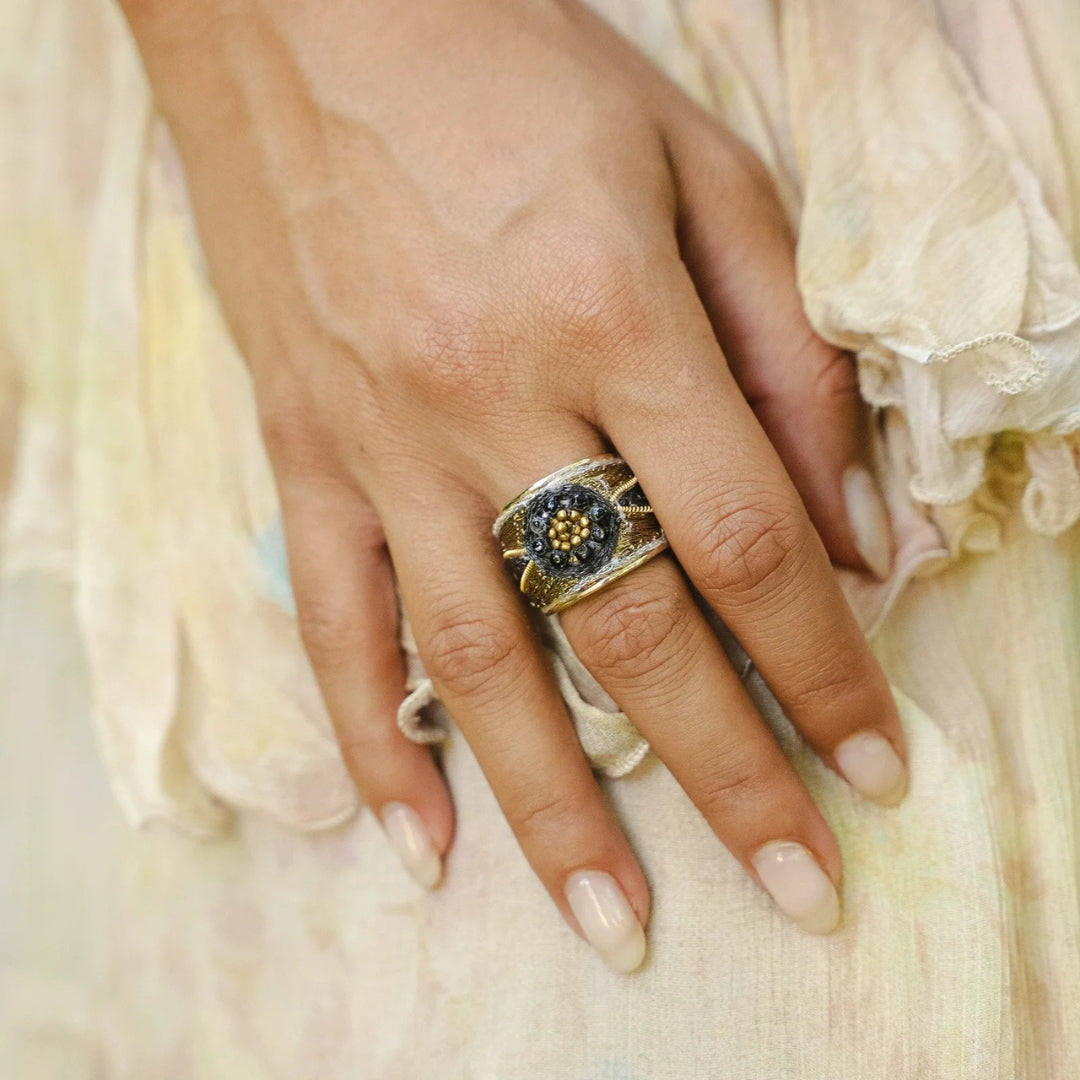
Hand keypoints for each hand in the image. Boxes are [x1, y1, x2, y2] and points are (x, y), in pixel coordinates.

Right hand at [121, 0, 904, 970]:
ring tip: (615, 925)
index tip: (877, 764)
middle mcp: (491, 400)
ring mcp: (381, 441)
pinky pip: (333, 623)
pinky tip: (420, 843)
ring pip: (479, 661)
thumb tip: (855, 529)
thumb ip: (785, 349)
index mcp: (609, 314)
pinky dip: (375, 742)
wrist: (308, 21)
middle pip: (629, 627)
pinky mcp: (300, 455)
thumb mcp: (693, 169)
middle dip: (727, 773)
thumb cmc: (516, 74)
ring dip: (556, 808)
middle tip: (796, 889)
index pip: (747, 536)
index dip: (823, 664)